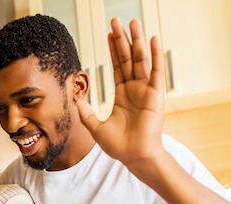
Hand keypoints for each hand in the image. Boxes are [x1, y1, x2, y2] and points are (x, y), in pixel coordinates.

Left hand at [76, 17, 164, 177]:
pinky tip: (152, 39)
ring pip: (141, 60)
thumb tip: (73, 99)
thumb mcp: (95, 126)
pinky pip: (156, 71)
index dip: (113, 49)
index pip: (117, 66)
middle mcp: (135, 89)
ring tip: (133, 22)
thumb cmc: (119, 146)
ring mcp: (146, 90)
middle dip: (122, 39)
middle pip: (127, 58)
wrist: (134, 156)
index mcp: (123, 94)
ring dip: (138, 40)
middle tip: (117, 20)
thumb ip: (85, 112)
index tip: (108, 33)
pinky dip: (155, 55)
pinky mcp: (156, 95)